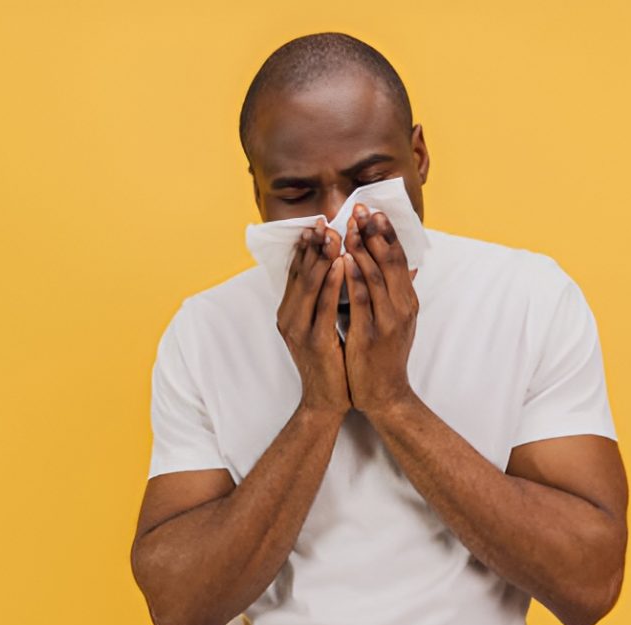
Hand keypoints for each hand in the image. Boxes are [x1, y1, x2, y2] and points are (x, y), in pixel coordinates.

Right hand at [276, 217, 349, 418]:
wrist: (326, 400)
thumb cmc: (330, 362)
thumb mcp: (323, 325)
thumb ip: (326, 298)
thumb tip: (338, 267)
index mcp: (290, 310)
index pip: (297, 270)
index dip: (307, 245)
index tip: (318, 222)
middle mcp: (289, 316)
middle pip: (301, 272)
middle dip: (313, 244)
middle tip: (324, 219)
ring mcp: (299, 328)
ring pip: (310, 284)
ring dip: (322, 256)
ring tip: (333, 233)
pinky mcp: (314, 340)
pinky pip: (323, 306)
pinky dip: (332, 283)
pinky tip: (341, 264)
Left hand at [341, 204, 419, 420]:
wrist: (384, 394)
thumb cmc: (386, 355)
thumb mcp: (398, 321)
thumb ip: (399, 293)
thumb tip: (408, 266)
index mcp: (408, 301)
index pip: (399, 258)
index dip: (386, 232)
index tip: (373, 210)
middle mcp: (402, 307)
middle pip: (389, 262)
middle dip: (374, 233)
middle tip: (359, 209)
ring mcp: (387, 322)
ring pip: (375, 278)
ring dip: (361, 250)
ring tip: (349, 228)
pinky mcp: (370, 336)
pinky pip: (361, 303)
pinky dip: (352, 281)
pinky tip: (343, 263)